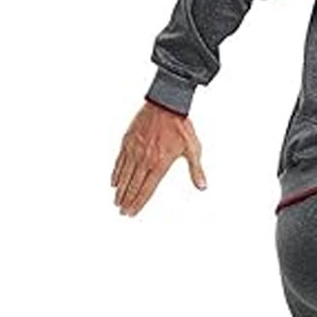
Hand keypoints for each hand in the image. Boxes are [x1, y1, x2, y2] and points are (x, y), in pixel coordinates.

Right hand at [111, 100, 206, 216]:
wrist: (166, 104)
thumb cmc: (181, 127)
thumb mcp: (193, 149)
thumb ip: (196, 170)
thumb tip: (202, 187)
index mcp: (160, 164)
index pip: (147, 189)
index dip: (138, 203)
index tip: (132, 213)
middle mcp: (145, 159)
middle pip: (133, 185)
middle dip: (127, 201)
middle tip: (122, 212)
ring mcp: (134, 150)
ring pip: (124, 175)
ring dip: (120, 190)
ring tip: (116, 202)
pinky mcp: (128, 141)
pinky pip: (119, 161)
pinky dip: (116, 173)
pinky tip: (114, 182)